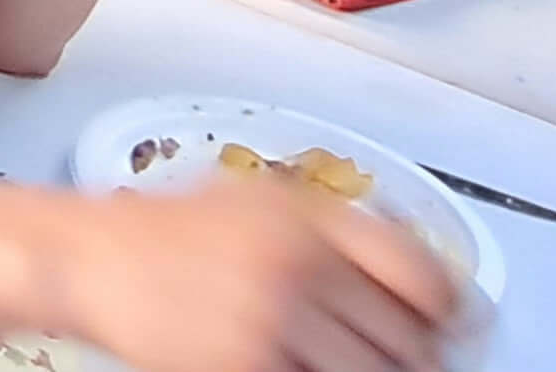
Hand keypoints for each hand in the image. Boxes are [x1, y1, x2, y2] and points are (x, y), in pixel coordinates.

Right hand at [56, 176, 463, 371]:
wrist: (93, 258)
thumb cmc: (167, 232)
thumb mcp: (256, 202)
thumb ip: (328, 227)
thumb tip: (402, 265)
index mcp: (311, 217)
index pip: (420, 270)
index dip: (452, 307)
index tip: (462, 326)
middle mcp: (301, 263)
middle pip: (405, 334)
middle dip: (417, 357)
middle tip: (413, 362)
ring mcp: (276, 318)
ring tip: (358, 368)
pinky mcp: (247, 365)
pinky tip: (310, 371)